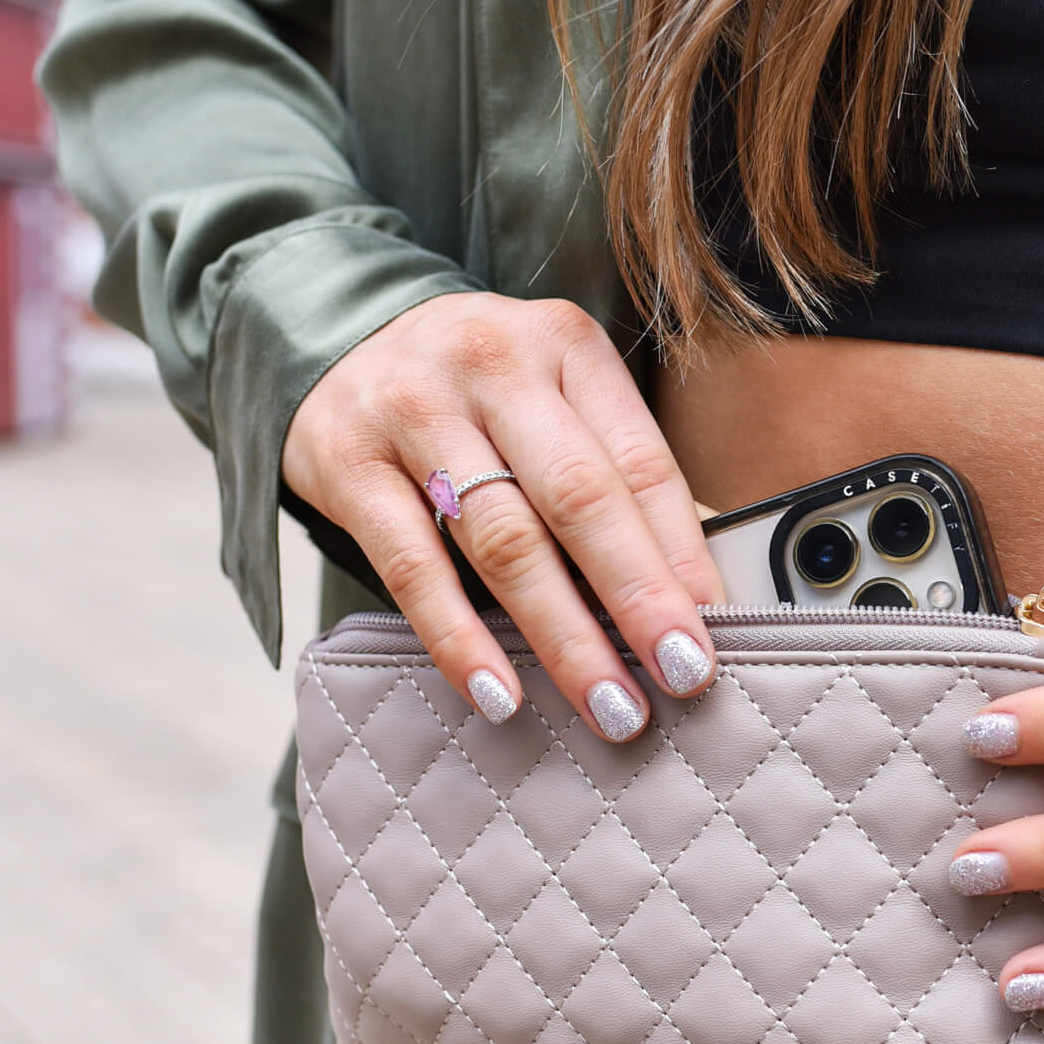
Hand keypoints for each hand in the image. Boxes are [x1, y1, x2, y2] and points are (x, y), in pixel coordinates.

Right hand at [282, 292, 724, 737]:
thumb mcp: (553, 397)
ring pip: (503, 539)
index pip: (641, 463)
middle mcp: (494, 365)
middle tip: (683, 676)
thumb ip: (613, 474)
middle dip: (638, 598)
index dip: (682, 556)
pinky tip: (500, 693)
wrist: (329, 338)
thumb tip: (689, 597)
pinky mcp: (345, 460)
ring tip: (610, 705)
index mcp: (567, 347)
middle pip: (580, 497)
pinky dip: (459, 639)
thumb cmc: (477, 393)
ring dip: (564, 636)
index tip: (713, 633)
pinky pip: (412, 566)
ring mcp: (414, 408)